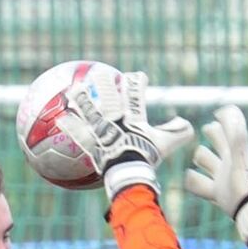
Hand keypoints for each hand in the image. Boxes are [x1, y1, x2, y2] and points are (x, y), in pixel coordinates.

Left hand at [56, 68, 193, 200]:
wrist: (129, 173)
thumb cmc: (148, 158)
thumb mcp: (167, 145)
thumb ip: (179, 133)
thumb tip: (187, 124)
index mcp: (133, 117)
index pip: (136, 93)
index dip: (138, 83)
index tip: (140, 78)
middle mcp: (114, 119)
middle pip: (108, 95)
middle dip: (105, 83)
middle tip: (101, 74)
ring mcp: (101, 131)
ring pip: (89, 110)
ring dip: (81, 100)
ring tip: (73, 91)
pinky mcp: (91, 144)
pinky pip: (77, 134)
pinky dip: (69, 127)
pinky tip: (60, 119)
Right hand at [184, 105, 247, 241]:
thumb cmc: (245, 183)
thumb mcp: (240, 155)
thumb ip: (235, 133)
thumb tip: (226, 111)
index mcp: (236, 149)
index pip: (232, 124)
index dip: (224, 116)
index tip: (216, 114)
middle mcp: (229, 161)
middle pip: (218, 139)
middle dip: (212, 133)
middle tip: (208, 130)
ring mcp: (222, 177)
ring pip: (206, 160)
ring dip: (201, 157)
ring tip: (198, 159)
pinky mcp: (217, 194)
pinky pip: (199, 184)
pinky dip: (192, 180)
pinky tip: (189, 178)